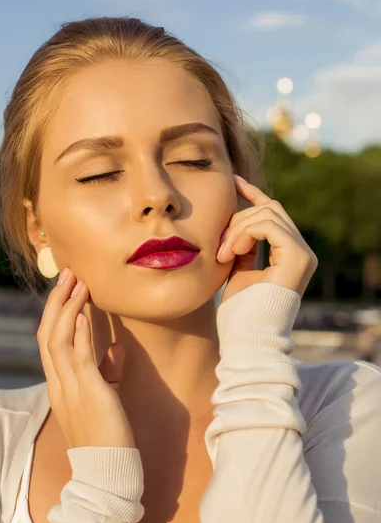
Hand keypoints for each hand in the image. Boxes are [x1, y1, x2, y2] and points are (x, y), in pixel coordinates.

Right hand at [37, 268, 135, 449]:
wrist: (109, 470)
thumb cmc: (109, 433)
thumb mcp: (106, 395)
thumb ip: (108, 370)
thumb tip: (114, 347)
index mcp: (60, 384)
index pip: (49, 341)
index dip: (55, 312)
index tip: (66, 288)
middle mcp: (59, 383)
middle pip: (47, 333)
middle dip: (56, 301)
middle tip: (68, 274)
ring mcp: (70, 387)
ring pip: (57, 339)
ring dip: (67, 307)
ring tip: (78, 282)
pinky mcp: (89, 392)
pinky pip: (77, 356)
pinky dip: (78, 332)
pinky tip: (83, 312)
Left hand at [217, 175, 317, 303]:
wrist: (246, 341)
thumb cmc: (239, 314)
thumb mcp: (238, 271)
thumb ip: (242, 246)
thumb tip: (236, 222)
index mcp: (289, 253)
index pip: (272, 212)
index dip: (252, 193)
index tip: (231, 181)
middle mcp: (301, 251)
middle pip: (269, 207)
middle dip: (238, 218)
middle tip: (219, 244)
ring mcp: (303, 253)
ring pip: (268, 212)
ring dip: (237, 228)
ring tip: (222, 254)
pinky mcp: (298, 257)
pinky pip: (269, 225)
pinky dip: (245, 233)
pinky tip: (231, 253)